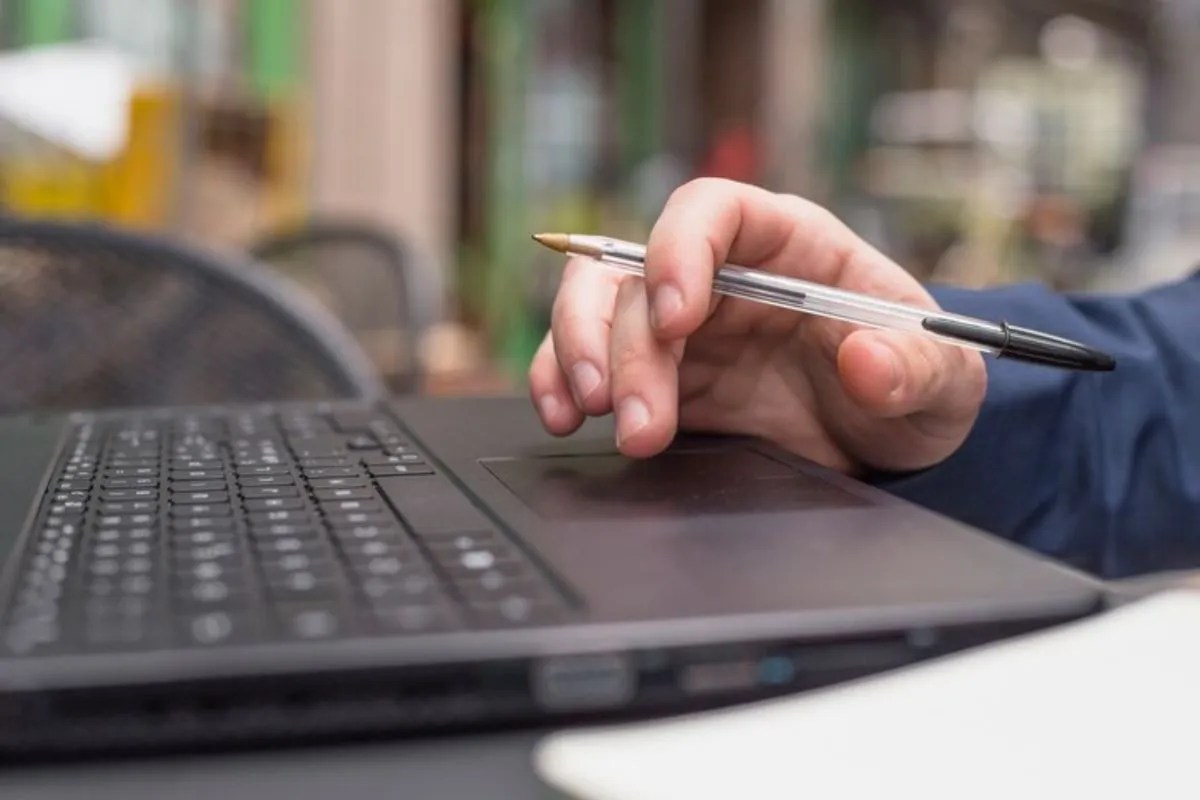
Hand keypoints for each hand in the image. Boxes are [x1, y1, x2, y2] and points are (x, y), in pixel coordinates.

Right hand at [528, 179, 986, 473]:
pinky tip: (564, 418)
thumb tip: (867, 359)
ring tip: (594, 417)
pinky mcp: (659, 379)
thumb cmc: (914, 384)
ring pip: (596, 311)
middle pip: (636, 271)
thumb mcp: (944, 382)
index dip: (680, 250)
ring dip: (579, 358)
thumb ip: (915, 367)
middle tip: (634, 411)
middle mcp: (722, 277)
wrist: (886, 446)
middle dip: (622, 341)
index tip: (677, 318)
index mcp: (789, 245)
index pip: (712, 210)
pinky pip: (589, 365)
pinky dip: (561, 385)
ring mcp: (683, 329)